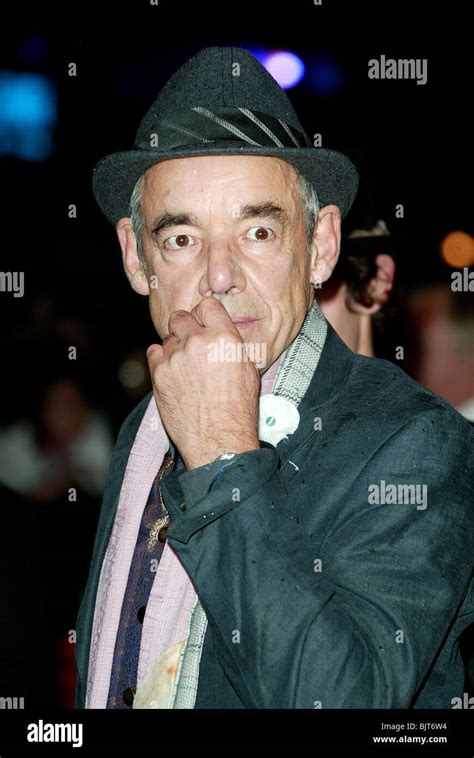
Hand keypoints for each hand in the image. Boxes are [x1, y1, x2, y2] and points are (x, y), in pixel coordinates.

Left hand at [146, 297, 260, 468]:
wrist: (219, 440)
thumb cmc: (238, 409)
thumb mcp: (247, 370)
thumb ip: (230, 344)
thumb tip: (219, 332)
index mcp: (224, 338)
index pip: (207, 304)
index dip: (204, 314)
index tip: (203, 324)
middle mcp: (198, 342)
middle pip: (181, 316)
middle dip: (184, 327)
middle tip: (190, 345)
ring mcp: (175, 357)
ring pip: (167, 338)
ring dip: (174, 349)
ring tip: (185, 370)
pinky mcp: (158, 373)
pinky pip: (153, 353)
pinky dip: (160, 361)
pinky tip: (172, 375)